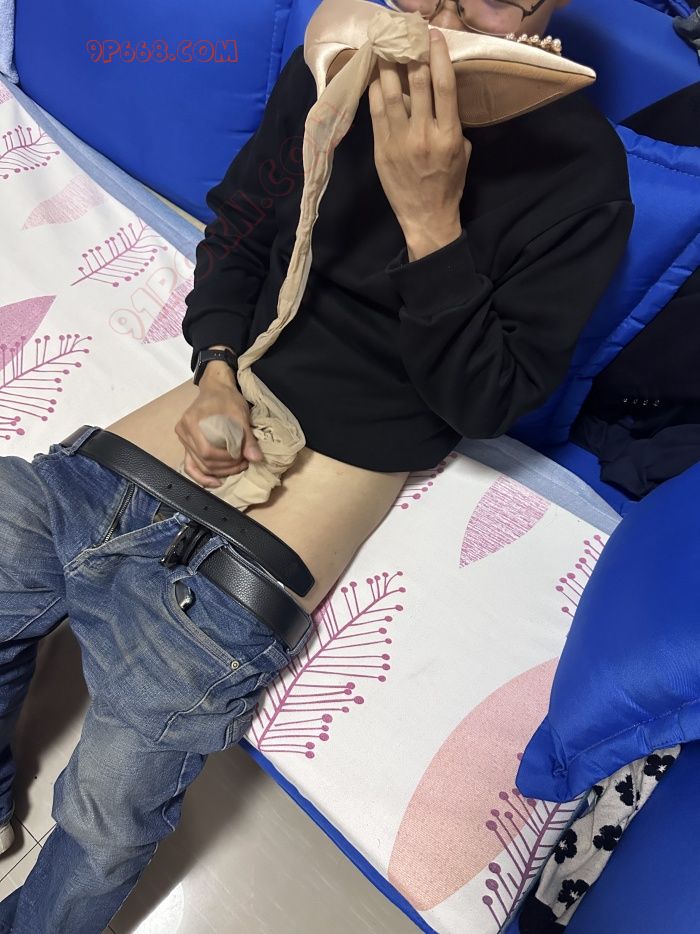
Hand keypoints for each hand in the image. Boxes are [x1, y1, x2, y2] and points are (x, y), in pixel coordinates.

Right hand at [174, 376, 262, 488]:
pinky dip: (203, 476)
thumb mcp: (240, 415)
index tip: (243, 458)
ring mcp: (183, 440)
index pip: (208, 451)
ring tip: (237, 467)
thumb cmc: (227, 399)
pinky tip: (216, 482)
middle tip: (244, 463)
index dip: (227, 460)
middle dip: (226, 467)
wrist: (216, 389)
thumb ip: (247, 438)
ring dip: (219, 471)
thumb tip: (256, 458)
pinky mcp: (187, 445)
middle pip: (204, 461)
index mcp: (192, 422)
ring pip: (199, 465)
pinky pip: (191, 466)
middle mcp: (183, 432)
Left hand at [368, 29, 470, 258]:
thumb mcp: (462, 152)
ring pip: (391, 94)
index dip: (437, 56)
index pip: (444, 86)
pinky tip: (374, 74)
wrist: (426, 217)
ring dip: (388, 65)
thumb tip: (438, 96)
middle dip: (411, 53)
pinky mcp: (381, 149)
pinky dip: (375, 90)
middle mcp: (423, 134)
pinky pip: (376, 112)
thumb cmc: (448, 184)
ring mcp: (399, 141)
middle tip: (405, 33)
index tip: (432, 36)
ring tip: (384, 45)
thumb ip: (451, 123)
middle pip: (416, 83)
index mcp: (449, 134)